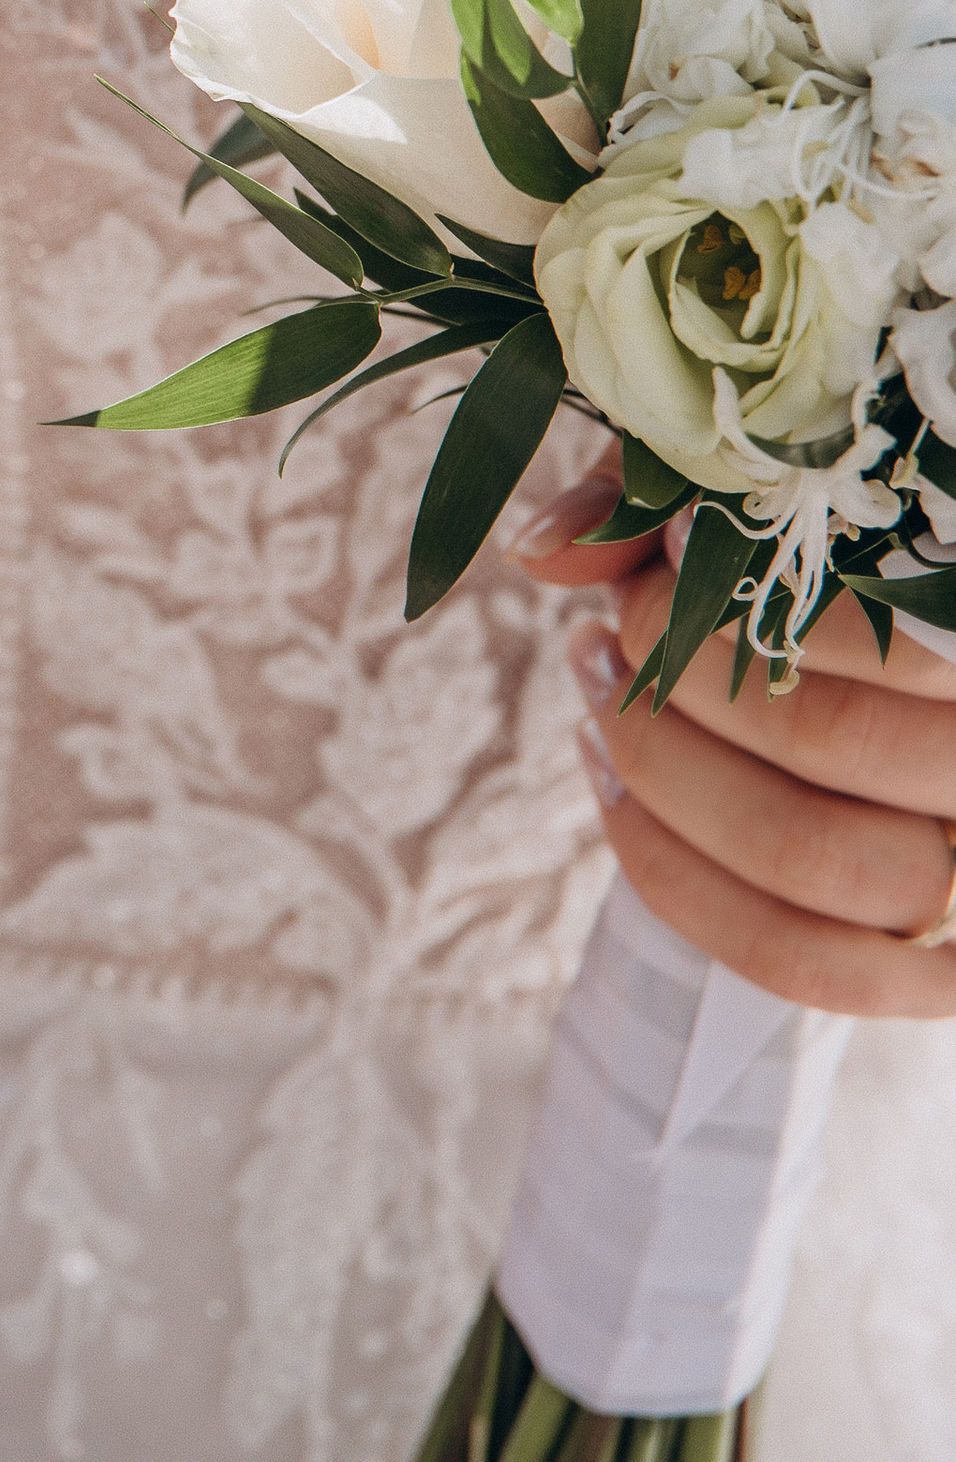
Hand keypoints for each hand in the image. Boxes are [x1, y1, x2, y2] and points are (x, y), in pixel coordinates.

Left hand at [514, 468, 955, 1017]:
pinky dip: (679, 880)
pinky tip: (611, 790)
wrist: (862, 718)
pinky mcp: (936, 969)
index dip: (743, 602)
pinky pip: (800, 958)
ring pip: (810, 856)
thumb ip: (660, 492)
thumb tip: (546, 547)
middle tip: (611, 636)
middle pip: (837, 740)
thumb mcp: (751, 506)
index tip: (653, 564)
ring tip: (595, 703)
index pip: (889, 635)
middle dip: (685, 683)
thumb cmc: (814, 575)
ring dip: (665, 775)